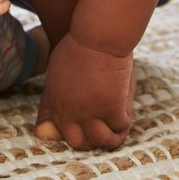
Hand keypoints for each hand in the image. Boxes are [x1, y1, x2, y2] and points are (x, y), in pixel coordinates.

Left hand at [35, 33, 134, 149]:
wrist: (96, 36)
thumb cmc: (79, 46)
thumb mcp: (57, 70)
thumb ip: (56, 93)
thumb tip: (52, 113)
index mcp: (56, 103)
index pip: (63, 132)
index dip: (79, 134)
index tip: (89, 128)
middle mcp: (70, 112)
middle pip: (80, 143)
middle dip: (93, 142)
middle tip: (104, 133)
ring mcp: (90, 112)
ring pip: (102, 140)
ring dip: (112, 137)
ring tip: (118, 130)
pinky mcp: (110, 107)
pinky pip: (121, 125)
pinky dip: (125, 122)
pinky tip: (126, 114)